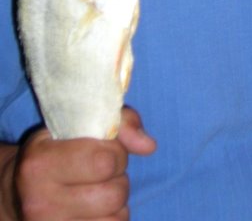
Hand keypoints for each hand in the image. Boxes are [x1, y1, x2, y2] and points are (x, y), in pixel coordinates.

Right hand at [11, 108, 154, 220]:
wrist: (19, 194)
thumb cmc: (56, 151)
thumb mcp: (77, 126)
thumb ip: (119, 123)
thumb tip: (149, 146)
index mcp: (41, 164)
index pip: (105, 161)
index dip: (116, 152)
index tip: (106, 148)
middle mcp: (41, 203)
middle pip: (115, 193)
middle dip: (118, 178)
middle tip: (102, 171)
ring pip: (117, 218)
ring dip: (116, 202)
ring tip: (98, 189)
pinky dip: (112, 219)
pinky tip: (97, 210)